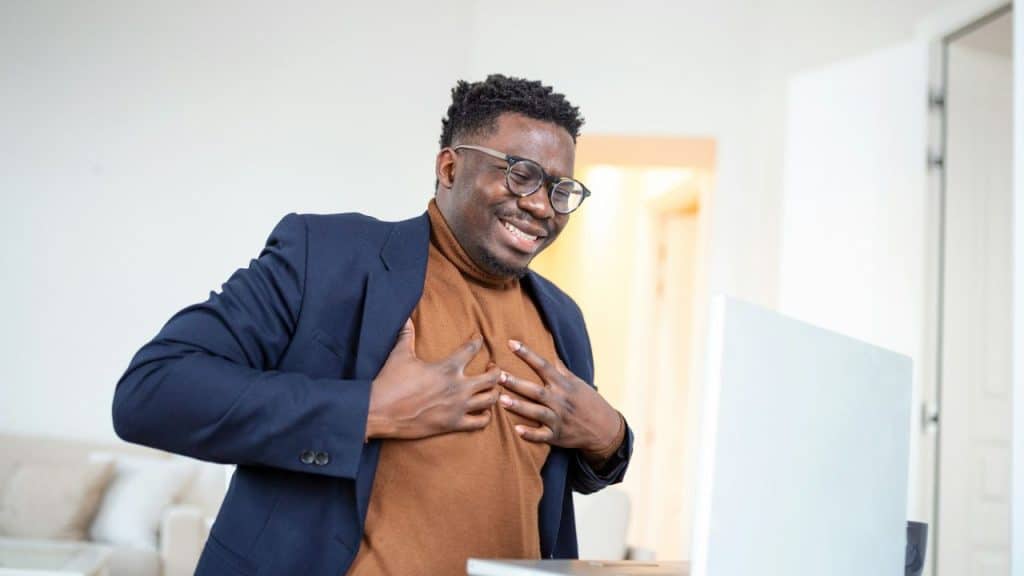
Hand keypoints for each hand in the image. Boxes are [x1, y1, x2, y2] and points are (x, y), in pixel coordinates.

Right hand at [366, 319, 500, 439]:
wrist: (379, 411)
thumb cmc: (390, 382)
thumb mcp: (400, 354)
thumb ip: (406, 334)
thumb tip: (405, 316)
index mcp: (447, 367)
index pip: (472, 349)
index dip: (478, 341)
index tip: (479, 339)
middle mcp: (458, 387)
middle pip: (492, 377)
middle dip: (496, 370)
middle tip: (491, 367)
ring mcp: (458, 407)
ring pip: (491, 400)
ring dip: (495, 392)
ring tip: (491, 388)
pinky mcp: (453, 424)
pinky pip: (480, 423)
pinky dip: (486, 416)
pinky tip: (484, 411)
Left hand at [499, 339, 621, 454]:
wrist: (605, 429)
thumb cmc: (588, 402)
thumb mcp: (577, 383)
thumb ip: (560, 369)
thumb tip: (549, 350)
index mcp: (563, 385)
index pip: (543, 365)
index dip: (527, 354)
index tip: (511, 343)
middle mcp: (560, 400)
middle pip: (536, 390)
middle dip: (517, 383)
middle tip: (498, 375)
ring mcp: (559, 419)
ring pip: (536, 412)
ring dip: (519, 406)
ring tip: (501, 400)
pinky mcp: (557, 436)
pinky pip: (542, 436)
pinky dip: (530, 434)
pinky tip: (517, 430)